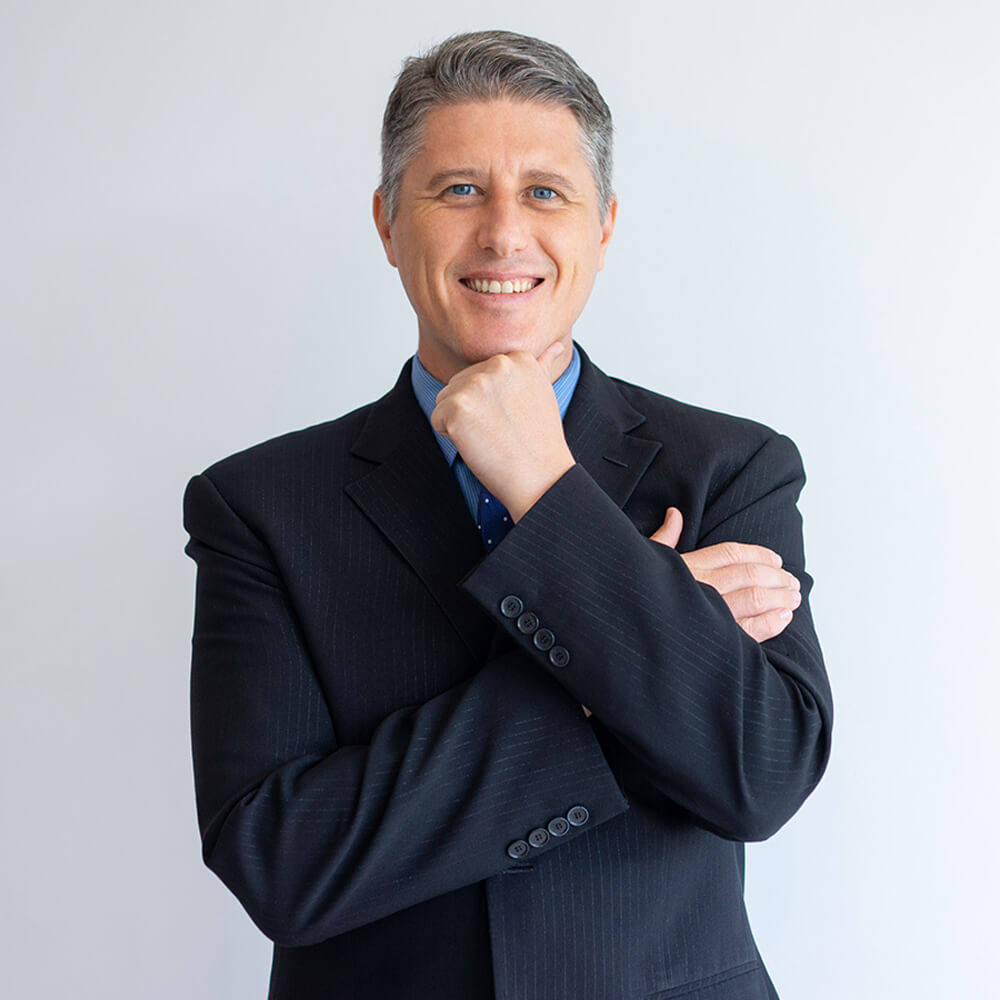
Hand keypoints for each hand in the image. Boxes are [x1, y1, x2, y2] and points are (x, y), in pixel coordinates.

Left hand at [430, 344, 574, 520]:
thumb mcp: (543, 393)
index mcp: (518, 358)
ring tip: (491, 437)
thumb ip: (541, 366)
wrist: (540, 477)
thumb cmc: (540, 441)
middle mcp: (497, 364)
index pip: (480, 374)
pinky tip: (478, 444)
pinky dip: (451, 437)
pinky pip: (437, 419)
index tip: (513, 417)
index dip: (491, 402)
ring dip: (461, 423)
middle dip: (474, 411)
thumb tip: (555, 347)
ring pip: (446, 400)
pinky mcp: (456, 407)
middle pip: (460, 384)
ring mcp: (475, 384)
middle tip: (501, 430)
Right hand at [651, 507, 800, 642]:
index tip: (776, 560)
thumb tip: (675, 514)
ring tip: (794, 596)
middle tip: (792, 581)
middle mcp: (702, 588)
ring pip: (756, 598)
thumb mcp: (648, 562)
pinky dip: (772, 622)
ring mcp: (712, 614)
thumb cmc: (638, 596)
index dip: (759, 555)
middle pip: (750, 574)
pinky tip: (784, 616)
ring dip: (780, 596)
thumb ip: (665, 539)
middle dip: (777, 576)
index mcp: (688, 567)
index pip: (732, 553)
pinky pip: (753, 630)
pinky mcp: (719, 641)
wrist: (628, 636)